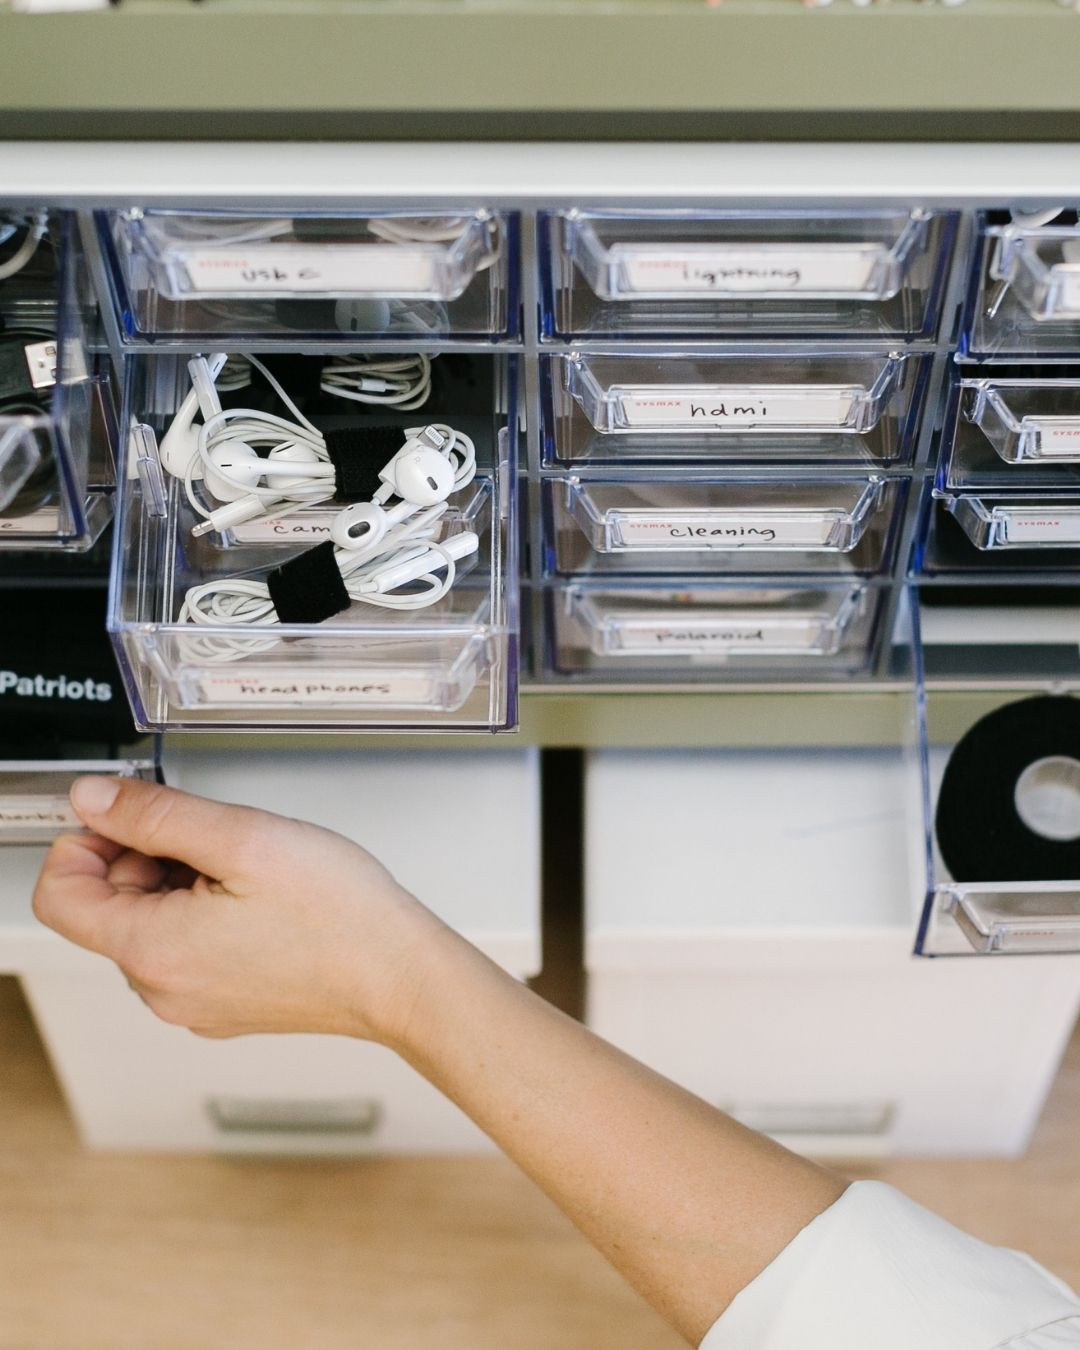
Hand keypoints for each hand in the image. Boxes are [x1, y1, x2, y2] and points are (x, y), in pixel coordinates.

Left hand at [31, 775, 444, 1041]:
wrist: (400, 976)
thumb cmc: (340, 916)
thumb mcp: (243, 838)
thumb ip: (156, 814)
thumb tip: (92, 798)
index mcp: (153, 950)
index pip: (60, 895)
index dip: (86, 841)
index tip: (128, 817)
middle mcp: (162, 989)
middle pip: (107, 907)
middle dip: (146, 858)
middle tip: (213, 837)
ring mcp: (193, 1004)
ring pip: (150, 925)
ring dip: (180, 884)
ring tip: (246, 871)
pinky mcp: (224, 1006)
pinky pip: (186, 950)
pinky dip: (206, 914)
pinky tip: (258, 900)